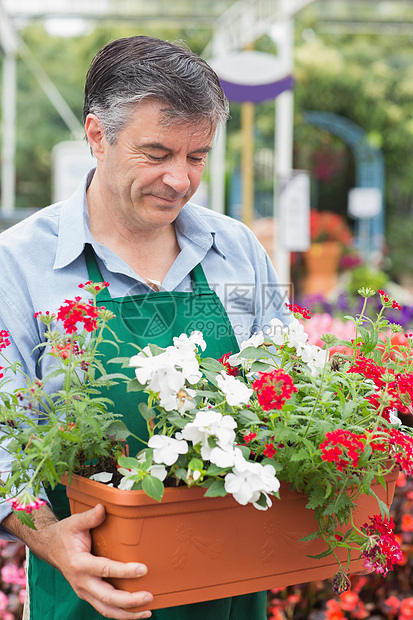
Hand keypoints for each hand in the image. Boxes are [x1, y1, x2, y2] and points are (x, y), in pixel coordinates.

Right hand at [49, 504, 153, 618]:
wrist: (49, 547)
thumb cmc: (64, 534)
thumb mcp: (75, 522)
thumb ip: (90, 517)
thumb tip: (103, 508)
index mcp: (79, 563)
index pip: (105, 569)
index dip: (125, 571)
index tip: (143, 569)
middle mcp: (81, 582)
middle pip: (106, 597)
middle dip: (129, 600)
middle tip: (149, 596)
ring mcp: (84, 591)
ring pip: (105, 609)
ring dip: (126, 613)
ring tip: (147, 611)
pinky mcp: (87, 594)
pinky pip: (103, 608)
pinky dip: (119, 613)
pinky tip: (135, 611)